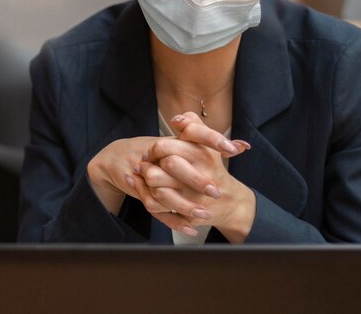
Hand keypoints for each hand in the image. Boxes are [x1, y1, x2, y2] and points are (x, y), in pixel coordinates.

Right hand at [86, 125, 248, 237]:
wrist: (117, 156)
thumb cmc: (156, 151)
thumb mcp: (181, 142)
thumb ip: (211, 143)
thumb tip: (244, 146)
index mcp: (172, 137)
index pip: (194, 131)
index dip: (213, 139)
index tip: (234, 149)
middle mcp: (157, 152)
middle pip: (176, 163)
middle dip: (197, 179)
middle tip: (217, 191)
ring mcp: (145, 171)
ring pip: (164, 190)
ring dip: (185, 204)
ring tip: (206, 215)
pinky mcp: (138, 189)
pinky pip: (155, 206)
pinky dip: (174, 219)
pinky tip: (190, 229)